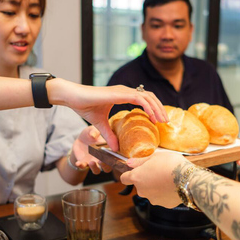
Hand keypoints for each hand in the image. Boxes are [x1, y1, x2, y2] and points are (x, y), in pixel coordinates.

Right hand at [52, 79, 167, 151]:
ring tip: (163, 121)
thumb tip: (116, 148)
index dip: (153, 108)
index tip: (158, 120)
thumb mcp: (100, 124)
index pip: (144, 99)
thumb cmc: (85, 106)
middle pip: (150, 97)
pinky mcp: (120, 93)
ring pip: (148, 97)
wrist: (74, 98)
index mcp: (122, 95)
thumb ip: (109, 135)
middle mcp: (125, 91)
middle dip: (159, 109)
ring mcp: (123, 91)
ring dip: (157, 108)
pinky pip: (140, 99)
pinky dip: (149, 107)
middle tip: (165, 122)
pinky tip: (152, 117)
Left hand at [72, 126, 111, 173]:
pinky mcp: (84, 163)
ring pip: (96, 171)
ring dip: (94, 168)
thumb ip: (94, 131)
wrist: (80, 139)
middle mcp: (102, 159)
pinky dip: (81, 166)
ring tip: (91, 162)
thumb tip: (94, 135)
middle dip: (105, 166)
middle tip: (101, 161)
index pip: (114, 158)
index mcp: (108, 151)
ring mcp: (93, 162)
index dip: (115, 160)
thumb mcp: (92, 130)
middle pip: (107, 168)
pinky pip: (83, 167)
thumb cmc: (90, 133)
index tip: (112, 156)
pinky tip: (78, 163)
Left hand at [120, 152, 187, 207]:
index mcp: (137, 177)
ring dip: (156, 187)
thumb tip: (128, 163)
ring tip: (168, 178)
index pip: (124, 178)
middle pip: (140, 185)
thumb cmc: (171, 164)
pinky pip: (162, 197)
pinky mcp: (164, 204)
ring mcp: (153, 199)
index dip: (128, 174)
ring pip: (151, 192)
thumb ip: (140, 161)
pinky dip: (165, 193)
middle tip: (158, 170)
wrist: (188, 179)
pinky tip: (173, 186)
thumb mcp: (155, 157)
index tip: (134, 171)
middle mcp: (142, 191)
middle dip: (146, 179)